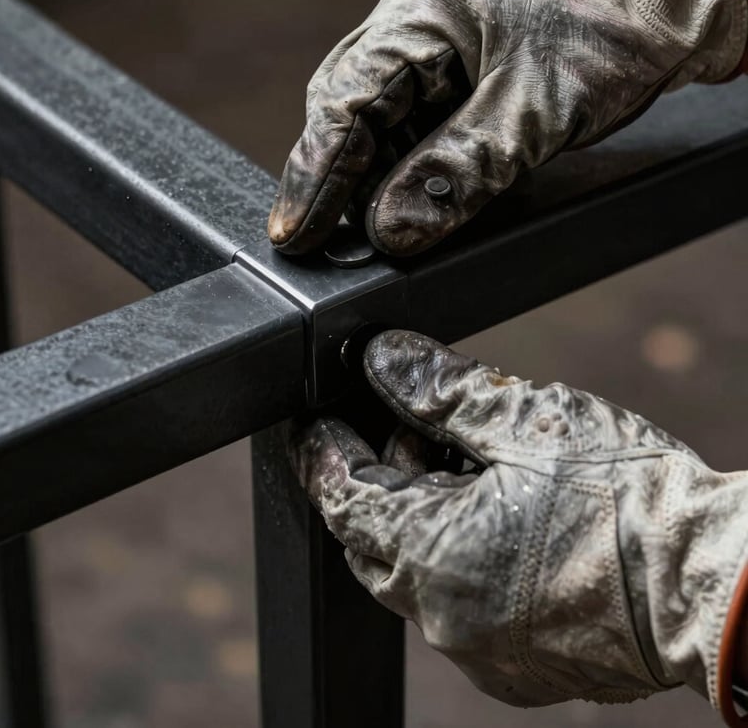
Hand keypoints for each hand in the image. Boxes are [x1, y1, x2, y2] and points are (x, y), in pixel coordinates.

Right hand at [269, 0, 746, 256]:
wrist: (660, 14)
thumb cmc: (606, 40)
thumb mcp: (532, 118)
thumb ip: (456, 175)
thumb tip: (390, 232)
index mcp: (423, 7)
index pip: (346, 98)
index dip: (317, 172)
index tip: (296, 233)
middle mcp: (412, 16)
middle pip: (347, 107)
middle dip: (336, 178)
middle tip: (323, 243)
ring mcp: (427, 37)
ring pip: (373, 119)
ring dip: (369, 177)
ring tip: (367, 233)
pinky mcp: (446, 62)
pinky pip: (406, 120)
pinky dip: (400, 166)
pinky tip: (402, 201)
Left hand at [290, 331, 747, 714]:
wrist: (708, 581)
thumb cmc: (625, 498)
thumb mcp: (524, 420)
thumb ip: (440, 389)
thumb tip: (385, 357)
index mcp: (432, 554)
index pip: (343, 499)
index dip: (324, 456)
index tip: (318, 426)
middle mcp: (443, 617)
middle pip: (372, 542)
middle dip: (379, 483)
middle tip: (413, 433)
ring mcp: (479, 652)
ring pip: (416, 577)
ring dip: (422, 522)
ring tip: (470, 468)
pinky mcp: (515, 669)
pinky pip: (458, 610)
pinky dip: (458, 563)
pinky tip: (500, 522)